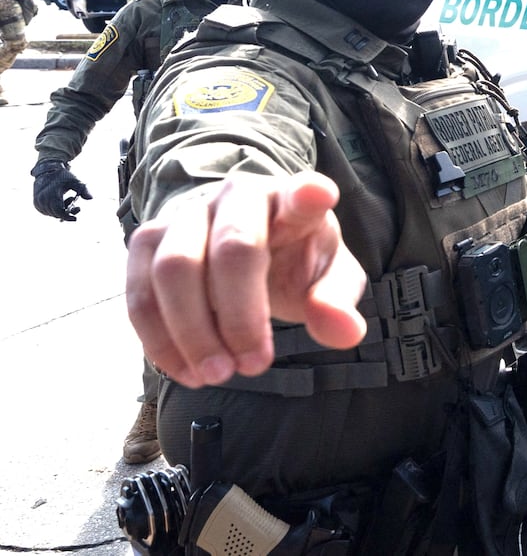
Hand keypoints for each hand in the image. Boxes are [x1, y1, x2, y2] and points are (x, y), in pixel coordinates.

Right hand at [32, 162, 90, 220]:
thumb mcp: (75, 181)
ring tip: (70, 199)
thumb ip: (83, 190)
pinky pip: (47, 212)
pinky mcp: (36, 204)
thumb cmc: (63, 176)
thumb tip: (91, 198)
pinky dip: (55, 209)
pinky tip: (61, 201)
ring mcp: (38, 202)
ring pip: (52, 214)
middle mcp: (42, 199)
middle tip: (78, 207)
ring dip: (62, 210)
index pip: (58, 211)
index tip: (75, 218)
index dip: (67, 217)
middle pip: (57, 214)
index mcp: (51, 194)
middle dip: (68, 212)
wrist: (47, 171)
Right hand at [124, 171, 367, 388]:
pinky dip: (158, 339)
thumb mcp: (328, 277)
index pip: (303, 192)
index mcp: (292, 200)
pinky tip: (185, 370)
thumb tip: (345, 333)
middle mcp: (238, 195)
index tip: (318, 196)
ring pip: (173, 269)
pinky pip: (139, 292)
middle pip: (231, 250)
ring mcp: (186, 213)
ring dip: (193, 333)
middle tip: (254, 367)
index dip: (309, 194)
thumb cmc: (293, 258)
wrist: (242, 241)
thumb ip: (336, 302)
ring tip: (217, 375)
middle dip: (239, 317)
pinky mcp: (148, 240)